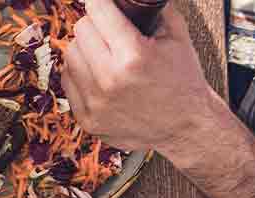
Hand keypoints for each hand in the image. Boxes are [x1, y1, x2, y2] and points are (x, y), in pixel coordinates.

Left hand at [61, 0, 215, 151]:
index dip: (102, 3)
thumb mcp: (176, 36)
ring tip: (103, 51)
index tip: (104, 4)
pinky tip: (98, 73)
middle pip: (80, 31)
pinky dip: (80, 73)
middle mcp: (110, 80)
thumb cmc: (183, 80)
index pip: (98, 11)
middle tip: (108, 29)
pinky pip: (68, 82)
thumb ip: (151, 9)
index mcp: (133, 56)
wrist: (186, 128)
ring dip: (84, 48)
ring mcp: (95, 103)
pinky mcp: (87, 119)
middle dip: (95, 24)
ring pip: (70, 55)